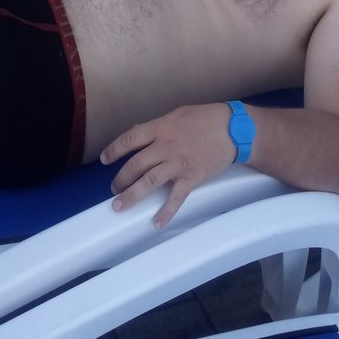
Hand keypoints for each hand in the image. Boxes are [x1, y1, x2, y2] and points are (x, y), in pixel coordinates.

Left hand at [100, 103, 237, 228]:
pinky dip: (166, 212)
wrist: (233, 129)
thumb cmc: (206, 118)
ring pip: (148, 181)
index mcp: (160, 128)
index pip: (129, 139)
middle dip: (121, 178)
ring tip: (119, 205)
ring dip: (132, 195)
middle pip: (135, 164)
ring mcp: (178, 163)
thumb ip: (155, 126)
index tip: (104, 159)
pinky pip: (176, 197)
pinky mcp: (192, 177)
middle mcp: (165, 146)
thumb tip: (137, 131)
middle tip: (114, 188)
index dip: (114, 150)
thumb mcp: (177, 115)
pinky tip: (157, 223)